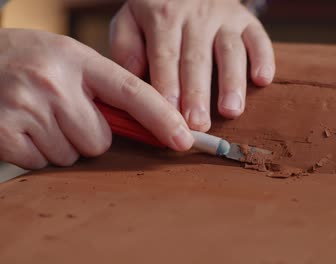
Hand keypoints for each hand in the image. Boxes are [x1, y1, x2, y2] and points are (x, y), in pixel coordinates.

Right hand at [0, 29, 193, 168]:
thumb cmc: (30, 61)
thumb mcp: (69, 60)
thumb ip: (105, 89)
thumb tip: (148, 127)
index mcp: (77, 59)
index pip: (132, 92)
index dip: (162, 118)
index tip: (184, 140)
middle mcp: (54, 82)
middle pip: (100, 140)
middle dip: (88, 134)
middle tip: (63, 112)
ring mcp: (26, 107)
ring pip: (72, 155)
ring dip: (61, 144)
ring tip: (40, 116)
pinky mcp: (4, 133)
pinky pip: (42, 163)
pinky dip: (36, 152)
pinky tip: (23, 126)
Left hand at [110, 0, 274, 131]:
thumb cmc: (157, 10)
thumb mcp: (130, 18)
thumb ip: (126, 46)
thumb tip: (135, 75)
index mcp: (163, 17)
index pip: (165, 56)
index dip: (168, 87)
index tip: (170, 116)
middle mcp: (195, 16)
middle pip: (197, 59)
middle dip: (197, 94)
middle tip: (199, 124)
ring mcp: (224, 17)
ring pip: (230, 50)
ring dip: (231, 82)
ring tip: (231, 110)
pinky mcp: (246, 20)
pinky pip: (259, 37)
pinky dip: (264, 58)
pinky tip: (263, 80)